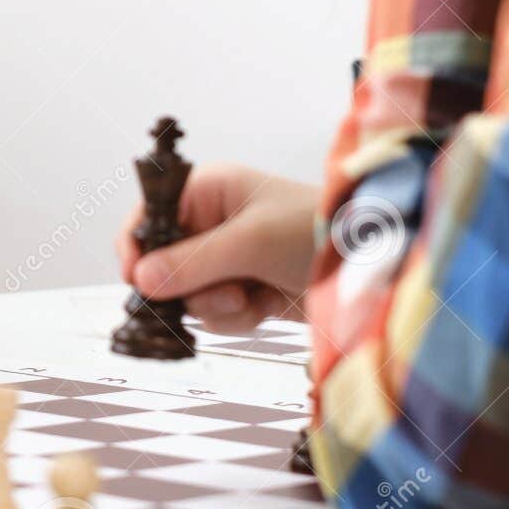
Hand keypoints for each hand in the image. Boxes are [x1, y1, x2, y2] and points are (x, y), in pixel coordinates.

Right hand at [114, 163, 318, 334]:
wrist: (372, 267)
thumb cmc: (317, 230)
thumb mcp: (251, 242)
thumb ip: (193, 261)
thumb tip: (141, 280)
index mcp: (206, 191)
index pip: (148, 217)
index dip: (136, 248)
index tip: (137, 282)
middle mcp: (210, 223)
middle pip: (163, 265)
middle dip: (191, 286)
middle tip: (222, 290)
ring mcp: (226, 259)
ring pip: (188, 296)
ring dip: (218, 305)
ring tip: (252, 295)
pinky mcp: (243, 289)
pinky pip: (214, 314)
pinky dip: (237, 317)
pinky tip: (264, 305)